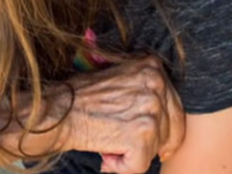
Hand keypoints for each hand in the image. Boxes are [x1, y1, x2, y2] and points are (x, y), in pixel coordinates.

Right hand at [1, 56, 184, 173]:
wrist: (56, 110)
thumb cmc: (81, 97)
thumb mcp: (119, 76)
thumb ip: (144, 85)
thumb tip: (164, 109)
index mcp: (152, 68)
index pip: (175, 107)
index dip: (163, 128)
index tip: (146, 136)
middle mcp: (156, 85)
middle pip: (172, 129)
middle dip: (150, 144)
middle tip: (124, 143)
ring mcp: (150, 110)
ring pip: (156, 148)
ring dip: (133, 154)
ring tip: (108, 144)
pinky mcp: (141, 135)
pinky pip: (142, 165)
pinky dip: (122, 168)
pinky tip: (106, 157)